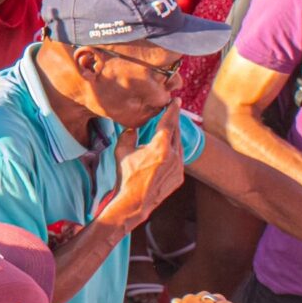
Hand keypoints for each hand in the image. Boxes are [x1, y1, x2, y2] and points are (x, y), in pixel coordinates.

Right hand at [99, 114, 185, 228]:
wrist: (134, 202)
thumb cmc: (125, 175)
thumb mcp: (121, 151)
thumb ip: (128, 135)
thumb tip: (133, 128)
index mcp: (160, 148)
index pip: (168, 123)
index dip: (171, 110)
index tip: (175, 100)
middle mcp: (174, 157)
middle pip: (176, 133)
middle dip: (173, 121)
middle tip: (172, 110)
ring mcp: (179, 168)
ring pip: (178, 146)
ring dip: (173, 136)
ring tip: (168, 129)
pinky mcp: (179, 178)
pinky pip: (178, 160)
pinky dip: (172, 152)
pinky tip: (165, 151)